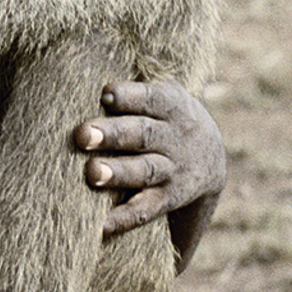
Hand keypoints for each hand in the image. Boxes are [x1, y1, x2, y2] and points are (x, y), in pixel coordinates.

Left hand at [78, 76, 223, 236]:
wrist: (210, 157)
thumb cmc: (162, 117)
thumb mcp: (162, 94)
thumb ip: (131, 86)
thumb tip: (85, 67)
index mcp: (171, 105)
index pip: (150, 98)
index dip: (129, 96)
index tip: (106, 94)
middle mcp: (174, 138)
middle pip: (143, 134)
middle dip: (112, 134)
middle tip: (82, 135)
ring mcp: (173, 170)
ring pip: (145, 170)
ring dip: (118, 173)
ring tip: (92, 173)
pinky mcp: (168, 199)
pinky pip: (146, 210)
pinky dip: (123, 218)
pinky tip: (99, 224)